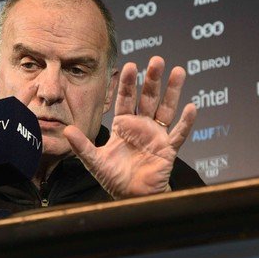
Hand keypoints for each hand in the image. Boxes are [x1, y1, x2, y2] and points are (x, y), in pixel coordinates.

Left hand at [63, 56, 195, 198]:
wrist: (131, 196)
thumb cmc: (114, 177)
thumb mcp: (94, 161)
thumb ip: (82, 146)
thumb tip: (67, 130)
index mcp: (123, 125)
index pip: (126, 99)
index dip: (128, 83)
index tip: (130, 65)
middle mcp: (141, 126)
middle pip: (148, 98)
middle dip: (152, 80)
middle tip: (157, 60)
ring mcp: (156, 136)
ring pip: (166, 109)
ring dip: (172, 92)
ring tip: (178, 72)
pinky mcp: (168, 149)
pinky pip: (179, 134)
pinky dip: (186, 123)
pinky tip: (191, 108)